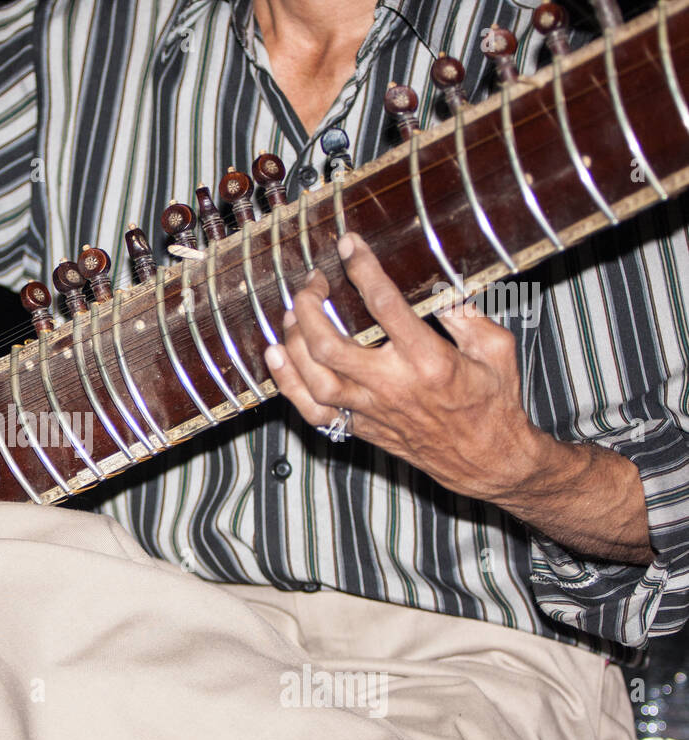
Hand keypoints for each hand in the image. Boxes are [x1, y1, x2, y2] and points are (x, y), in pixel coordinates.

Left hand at [264, 232, 546, 503]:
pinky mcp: (360, 427)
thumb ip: (467, 314)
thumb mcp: (496, 350)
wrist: (485, 461)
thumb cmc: (493, 403)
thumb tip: (439, 285)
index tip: (349, 246)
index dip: (362, 269)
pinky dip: (287, 384)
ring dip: (292, 342)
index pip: (385, 305)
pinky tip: (275, 356)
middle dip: (310, 307)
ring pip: (314, 378)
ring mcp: (371, 410)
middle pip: (330, 345)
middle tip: (312, 283)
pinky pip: (311, 411)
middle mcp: (393, 385)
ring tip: (291, 313)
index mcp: (429, 360)